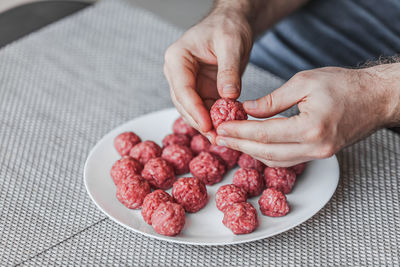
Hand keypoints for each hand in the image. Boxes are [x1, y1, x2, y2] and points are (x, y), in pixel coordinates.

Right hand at [163, 10, 252, 140]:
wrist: (232, 22)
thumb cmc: (228, 26)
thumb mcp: (231, 45)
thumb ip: (228, 70)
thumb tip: (228, 97)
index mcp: (177, 58)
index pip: (182, 89)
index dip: (194, 110)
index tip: (207, 125)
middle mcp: (178, 73)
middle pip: (184, 104)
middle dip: (200, 122)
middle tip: (216, 137)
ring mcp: (189, 83)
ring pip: (193, 110)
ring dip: (207, 124)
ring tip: (222, 138)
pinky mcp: (201, 90)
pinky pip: (206, 108)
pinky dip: (215, 119)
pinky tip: (226, 128)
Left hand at [215, 66, 399, 166]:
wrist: (376, 98)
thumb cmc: (345, 85)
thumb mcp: (304, 82)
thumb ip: (273, 100)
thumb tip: (247, 110)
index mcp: (311, 127)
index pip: (264, 134)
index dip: (239, 132)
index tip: (220, 128)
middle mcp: (315, 147)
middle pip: (266, 152)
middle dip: (239, 145)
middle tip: (218, 138)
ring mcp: (318, 154)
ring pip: (275, 160)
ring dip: (250, 151)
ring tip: (231, 141)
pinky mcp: (319, 154)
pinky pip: (287, 160)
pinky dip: (267, 153)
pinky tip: (253, 144)